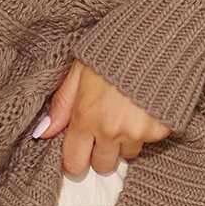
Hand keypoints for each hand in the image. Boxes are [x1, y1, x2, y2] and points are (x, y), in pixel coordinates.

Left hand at [32, 59, 170, 175]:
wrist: (157, 39)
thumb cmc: (115, 50)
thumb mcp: (80, 71)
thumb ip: (62, 104)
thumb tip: (44, 132)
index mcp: (86, 116)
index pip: (74, 162)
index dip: (76, 159)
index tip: (80, 150)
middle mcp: (111, 130)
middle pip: (102, 166)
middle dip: (101, 152)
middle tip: (105, 128)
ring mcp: (137, 132)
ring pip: (127, 154)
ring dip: (125, 140)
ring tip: (127, 111)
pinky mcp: (160, 131)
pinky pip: (149, 142)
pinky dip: (146, 129)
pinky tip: (144, 106)